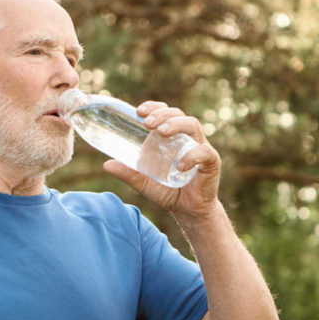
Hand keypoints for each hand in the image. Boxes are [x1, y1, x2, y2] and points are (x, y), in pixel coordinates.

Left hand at [103, 101, 221, 223]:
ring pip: (193, 126)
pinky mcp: (211, 163)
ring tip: (161, 132)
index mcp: (173, 137)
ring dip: (176, 125)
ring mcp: (201, 148)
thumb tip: (106, 165)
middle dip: (162, 114)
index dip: (154, 107)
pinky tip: (179, 165)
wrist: (188, 212)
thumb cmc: (169, 193)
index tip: (139, 111)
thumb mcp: (144, 182)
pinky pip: (204, 153)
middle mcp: (188, 138)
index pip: (166, 113)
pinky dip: (192, 156)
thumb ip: (128, 173)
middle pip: (179, 115)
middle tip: (147, 123)